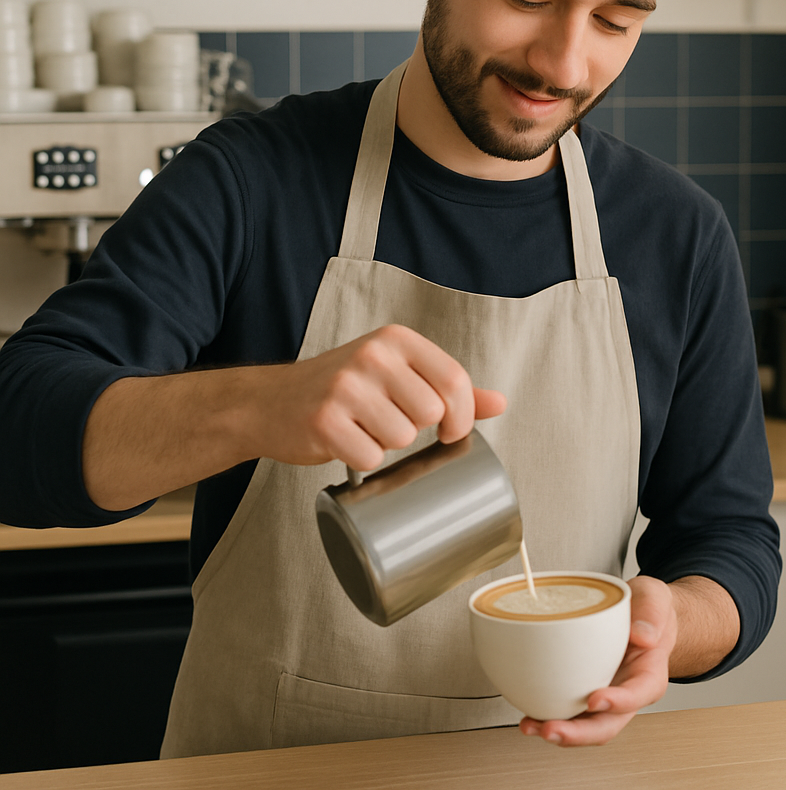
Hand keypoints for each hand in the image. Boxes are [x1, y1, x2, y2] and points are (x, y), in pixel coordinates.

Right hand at [254, 324, 505, 470]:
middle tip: (389, 423)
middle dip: (417, 430)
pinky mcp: (324, 419)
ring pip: (403, 438)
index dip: (463, 415)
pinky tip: (346, 442)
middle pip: (432, 412)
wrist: (271, 401)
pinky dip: (362, 460)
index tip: (452, 431)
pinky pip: (369, 457)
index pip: (455, 379)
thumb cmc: (342, 388)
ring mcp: (346, 386)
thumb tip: (499, 403)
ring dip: (387, 445)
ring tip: (364, 429)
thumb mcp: (397, 373)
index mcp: (397, 339)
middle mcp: (373, 355)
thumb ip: (447, 386)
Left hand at [519, 575, 676, 746]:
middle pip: (606, 725)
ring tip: (531, 726)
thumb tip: (643, 636)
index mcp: (648, 675)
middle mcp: (626, 693)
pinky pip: (568, 711)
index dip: (618, 702)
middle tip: (552, 728)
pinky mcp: (583, 691)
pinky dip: (548, 716)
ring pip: (584, 725)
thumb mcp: (654, 601)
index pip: (638, 695)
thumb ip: (652, 616)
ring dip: (559, 732)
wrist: (640, 615)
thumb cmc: (648, 611)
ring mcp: (604, 694)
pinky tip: (530, 716)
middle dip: (578, 733)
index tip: (596, 699)